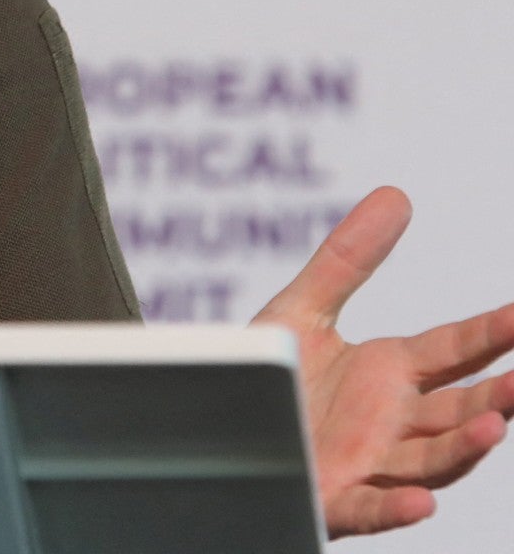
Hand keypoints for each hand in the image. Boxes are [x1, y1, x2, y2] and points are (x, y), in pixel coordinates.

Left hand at [256, 185, 513, 537]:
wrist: (218, 427)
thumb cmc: (273, 378)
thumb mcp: (303, 310)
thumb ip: (348, 260)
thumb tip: (396, 195)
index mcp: (389, 374)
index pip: (452, 352)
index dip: (489, 335)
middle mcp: (391, 423)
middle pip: (455, 412)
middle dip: (494, 398)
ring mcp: (368, 465)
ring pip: (430, 462)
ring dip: (464, 448)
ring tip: (495, 427)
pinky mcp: (333, 499)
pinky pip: (371, 509)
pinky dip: (397, 509)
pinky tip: (422, 502)